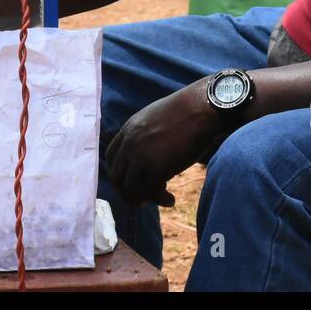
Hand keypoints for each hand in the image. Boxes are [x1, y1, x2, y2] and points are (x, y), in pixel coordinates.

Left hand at [104, 79, 222, 206]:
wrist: (200, 109)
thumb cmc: (185, 113)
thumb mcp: (154, 118)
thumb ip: (145, 135)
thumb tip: (149, 155)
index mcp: (128, 130)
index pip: (110, 157)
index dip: (119, 173)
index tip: (129, 182)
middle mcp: (130, 144)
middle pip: (116, 177)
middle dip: (126, 192)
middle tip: (141, 200)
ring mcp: (141, 156)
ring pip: (132, 189)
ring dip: (146, 198)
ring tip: (162, 199)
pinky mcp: (157, 167)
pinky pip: (152, 192)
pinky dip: (161, 199)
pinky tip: (171, 200)